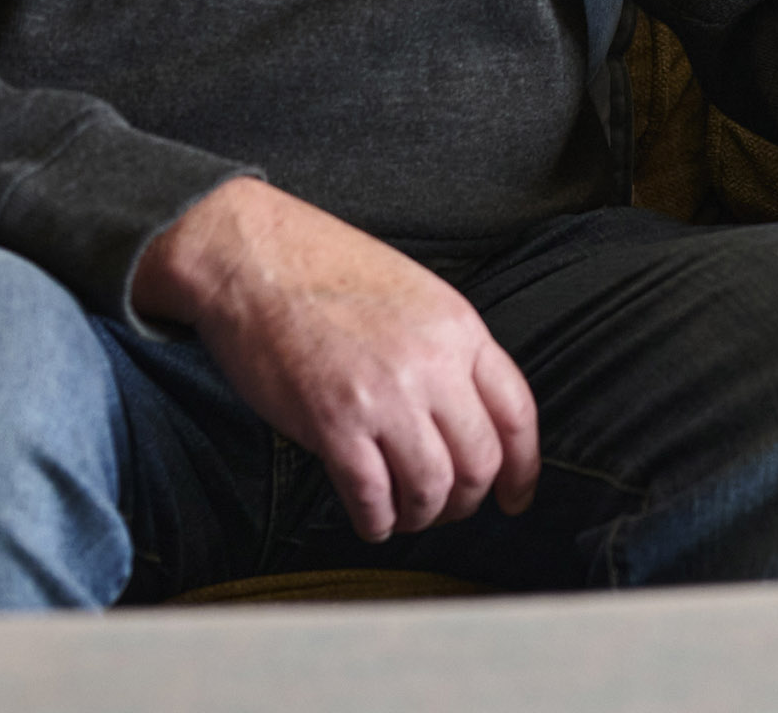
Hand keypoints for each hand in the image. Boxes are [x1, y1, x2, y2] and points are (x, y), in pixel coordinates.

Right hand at [133, 175, 539, 541]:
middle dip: (468, 500)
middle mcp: (433, 364)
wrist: (255, 256)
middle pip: (481, 461)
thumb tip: (467, 418)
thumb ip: (449, 352)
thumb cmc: (328, 271)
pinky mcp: (332, 423)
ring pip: (431, 488)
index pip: (517, 414)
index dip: (523, 469)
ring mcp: (385, 396)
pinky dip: (376, 522)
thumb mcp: (417, 296)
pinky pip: (372, 497)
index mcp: (460, 329)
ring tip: (404, 514)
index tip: (515, 498)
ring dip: (422, 516)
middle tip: (446, 508)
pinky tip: (370, 519)